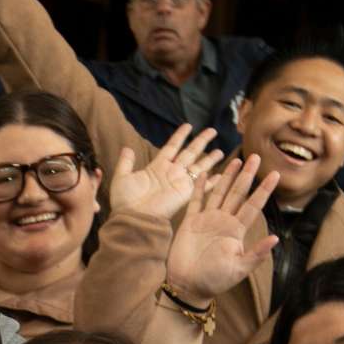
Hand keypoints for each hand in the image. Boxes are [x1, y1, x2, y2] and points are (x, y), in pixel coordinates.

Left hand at [108, 125, 222, 221]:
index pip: (172, 146)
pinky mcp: (185, 193)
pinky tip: (222, 175)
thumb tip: (126, 148)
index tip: (188, 125)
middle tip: (212, 131)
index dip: (180, 136)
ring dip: (210, 159)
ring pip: (199, 166)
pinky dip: (212, 181)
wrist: (133, 217)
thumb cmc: (125, 200)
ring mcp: (179, 182)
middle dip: (201, 141)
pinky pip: (202, 185)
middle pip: (190, 152)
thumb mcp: (122, 177)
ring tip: (221, 151)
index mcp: (157, 167)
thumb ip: (126, 163)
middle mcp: (171, 173)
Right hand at [164, 153, 280, 302]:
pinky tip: (204, 175)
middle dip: (247, 175)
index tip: (275, 175)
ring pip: (219, 193)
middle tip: (256, 157)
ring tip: (235, 160)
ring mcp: (206, 220)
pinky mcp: (190, 223)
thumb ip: (255, 254)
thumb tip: (275, 239)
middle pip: (238, 193)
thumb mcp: (238, 270)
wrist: (187, 286)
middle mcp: (223, 222)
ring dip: (227, 177)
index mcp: (236, 231)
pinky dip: (200, 188)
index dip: (264, 190)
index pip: (253, 206)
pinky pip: (196, 201)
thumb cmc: (213, 281)